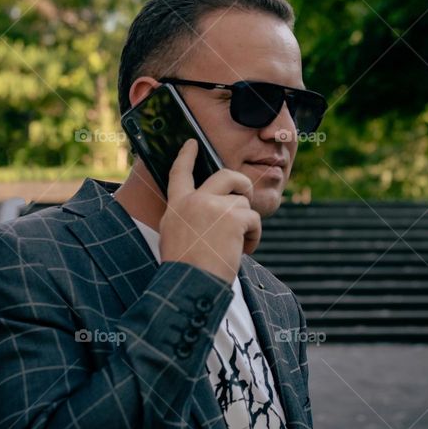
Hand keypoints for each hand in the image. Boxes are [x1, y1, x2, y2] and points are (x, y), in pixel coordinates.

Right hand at [158, 139, 261, 282]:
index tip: (192, 143)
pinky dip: (253, 236)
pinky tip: (244, 251)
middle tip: (246, 197)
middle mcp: (194, 200)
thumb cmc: (185, 269)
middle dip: (242, 183)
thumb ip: (188, 216)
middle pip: (225, 175)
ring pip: (243, 204)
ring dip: (246, 224)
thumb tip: (213, 210)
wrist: (190, 285)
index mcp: (176, 206)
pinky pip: (253, 219)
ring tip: (238, 245)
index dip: (186, 156)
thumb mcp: (174, 236)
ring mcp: (214, 206)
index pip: (179, 173)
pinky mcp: (233, 217)